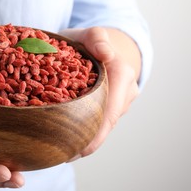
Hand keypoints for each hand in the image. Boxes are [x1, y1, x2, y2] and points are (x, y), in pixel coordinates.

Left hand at [61, 27, 139, 157]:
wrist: (100, 44)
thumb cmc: (89, 40)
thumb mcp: (89, 33)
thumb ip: (96, 37)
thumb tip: (106, 53)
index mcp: (121, 73)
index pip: (110, 110)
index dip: (96, 132)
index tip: (78, 149)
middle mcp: (126, 91)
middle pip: (107, 123)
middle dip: (89, 141)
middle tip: (64, 156)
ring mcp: (121, 100)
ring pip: (104, 125)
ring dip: (87, 138)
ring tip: (64, 152)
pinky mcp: (112, 105)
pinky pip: (101, 121)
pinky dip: (87, 131)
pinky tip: (70, 142)